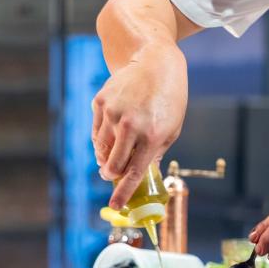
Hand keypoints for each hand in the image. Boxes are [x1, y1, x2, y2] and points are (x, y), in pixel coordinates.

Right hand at [92, 43, 188, 208]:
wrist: (155, 62)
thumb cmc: (169, 98)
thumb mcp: (172, 128)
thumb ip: (155, 152)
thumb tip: (140, 175)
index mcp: (152, 135)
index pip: (133, 172)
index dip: (123, 192)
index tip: (116, 205)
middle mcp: (130, 125)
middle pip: (112, 164)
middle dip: (111, 174)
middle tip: (112, 174)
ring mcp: (112, 113)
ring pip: (100, 149)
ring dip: (106, 156)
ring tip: (115, 149)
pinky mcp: (100, 102)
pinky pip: (96, 131)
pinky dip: (102, 137)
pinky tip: (113, 131)